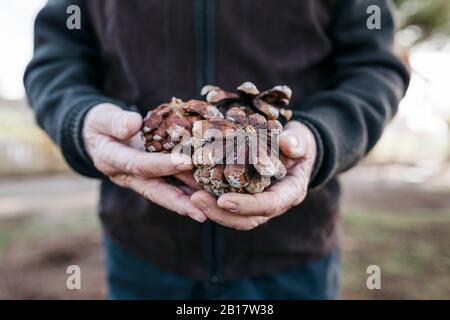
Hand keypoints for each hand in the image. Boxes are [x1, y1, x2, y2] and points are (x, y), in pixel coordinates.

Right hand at [83, 103, 206, 221]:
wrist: (97, 136)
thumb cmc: (99, 124)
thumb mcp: (101, 118)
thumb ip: (115, 122)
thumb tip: (133, 123)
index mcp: (113, 161)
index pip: (139, 165)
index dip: (162, 164)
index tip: (186, 161)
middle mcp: (128, 176)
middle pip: (155, 191)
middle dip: (179, 203)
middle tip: (202, 213)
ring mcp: (140, 180)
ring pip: (166, 193)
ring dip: (188, 201)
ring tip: (212, 208)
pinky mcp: (151, 177)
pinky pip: (171, 186)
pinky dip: (188, 191)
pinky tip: (209, 195)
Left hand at [191, 121, 315, 229]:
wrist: (294, 147)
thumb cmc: (299, 143)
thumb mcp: (301, 140)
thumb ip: (297, 143)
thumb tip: (286, 143)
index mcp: (289, 193)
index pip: (268, 205)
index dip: (246, 205)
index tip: (223, 200)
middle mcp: (272, 203)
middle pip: (246, 219)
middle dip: (220, 213)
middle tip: (196, 199)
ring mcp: (257, 202)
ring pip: (233, 215)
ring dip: (211, 209)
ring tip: (191, 195)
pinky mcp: (245, 196)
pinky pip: (226, 201)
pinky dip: (210, 195)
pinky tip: (191, 184)